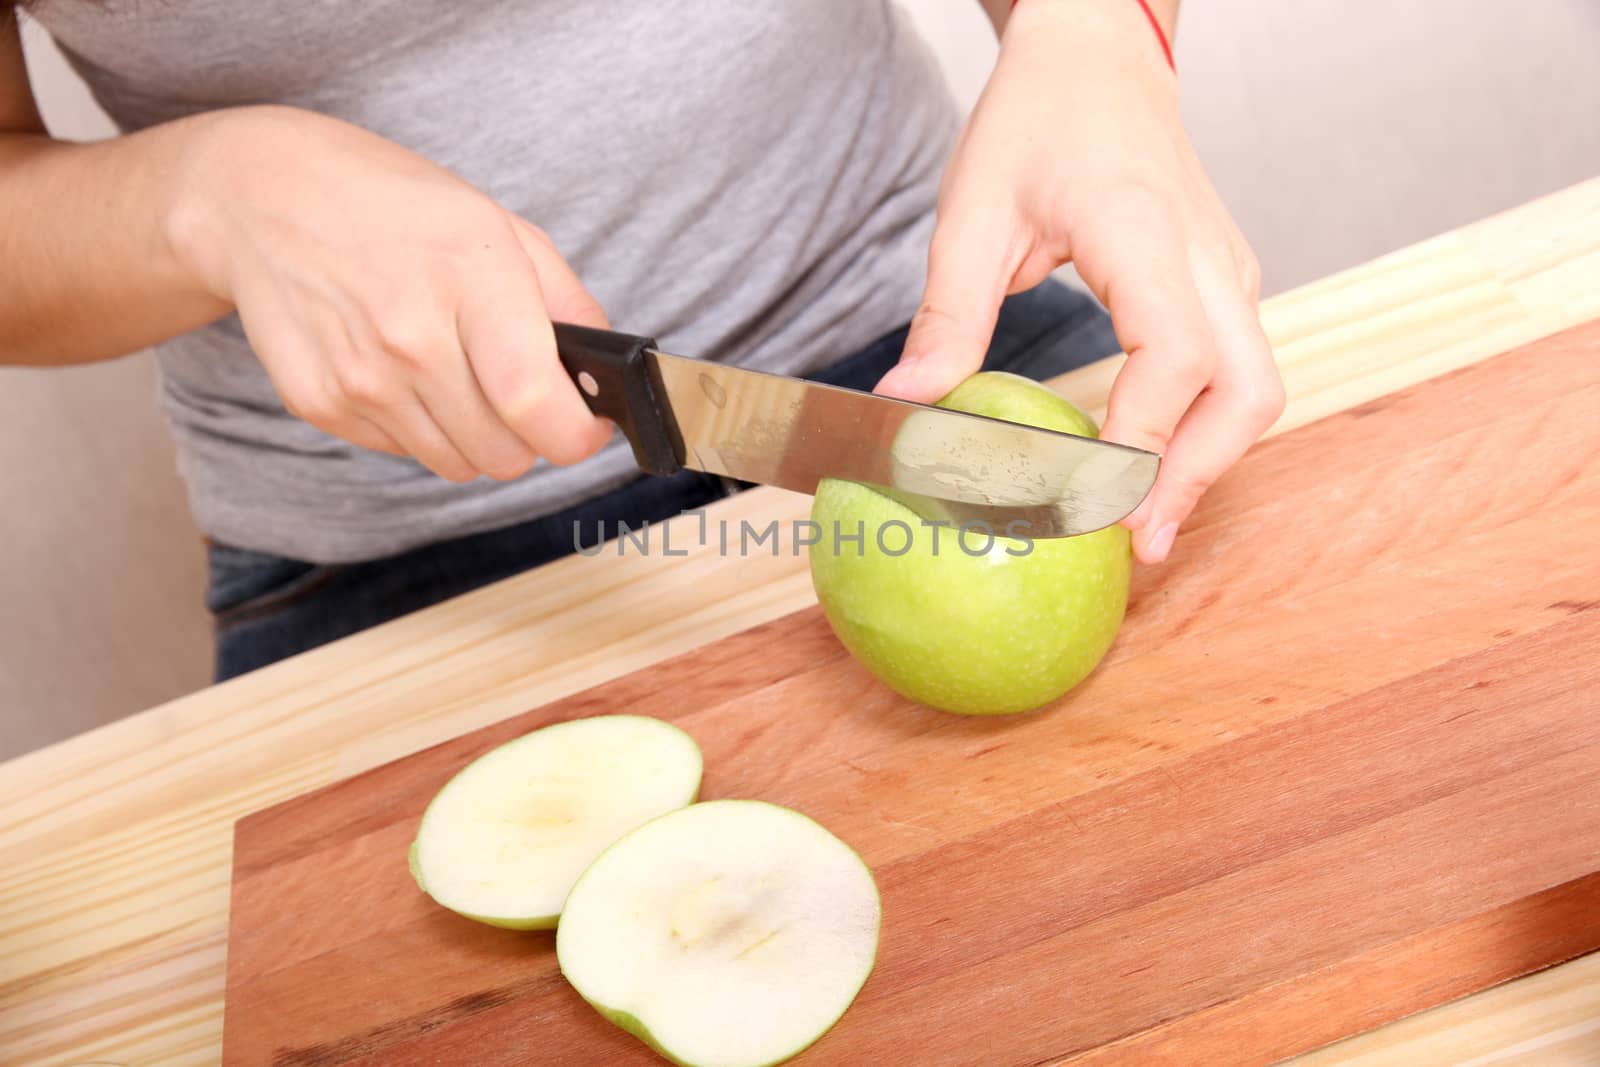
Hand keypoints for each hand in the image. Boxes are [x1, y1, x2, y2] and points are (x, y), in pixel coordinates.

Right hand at [165, 106, 610, 481]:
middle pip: (504, 454)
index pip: (534, 401)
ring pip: (458, 465)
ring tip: (458, 375)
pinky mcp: (320, 402)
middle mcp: (411, 334)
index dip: (576, 434)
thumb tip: (607, 371)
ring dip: (475, 437)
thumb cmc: (393, 206)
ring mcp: (360, 376)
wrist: (261, 197)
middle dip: (529, 437)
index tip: (588, 428)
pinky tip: (402, 369)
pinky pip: (404, 451)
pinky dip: (419, 426)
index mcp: (470, 276)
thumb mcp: (497, 223)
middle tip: (522, 397)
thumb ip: (566, 301)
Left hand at [875, 0, 1282, 562]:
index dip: (1142, 440)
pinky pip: (1235, 370)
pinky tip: (1149, 469)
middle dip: (1196, 477)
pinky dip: (1203, 430)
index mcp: (1144, 232)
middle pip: (1247, 391)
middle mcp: (1206, 257)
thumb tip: (906, 411)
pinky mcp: (1223, 283)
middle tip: (1135, 545)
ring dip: (1206, 463)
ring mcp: (1227, 270)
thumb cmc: (1038, 118)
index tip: (1093, 504)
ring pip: (1254, 388)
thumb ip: (946, 317)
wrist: (1098, 56)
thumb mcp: (972, 213)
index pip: (1174, 353)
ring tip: (1142, 526)